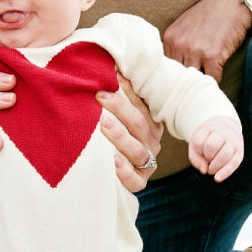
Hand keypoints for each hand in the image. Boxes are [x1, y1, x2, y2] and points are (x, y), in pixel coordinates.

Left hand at [98, 75, 162, 191]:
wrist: (116, 175)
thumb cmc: (114, 139)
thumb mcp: (117, 117)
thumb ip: (117, 98)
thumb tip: (109, 68)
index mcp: (150, 125)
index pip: (142, 106)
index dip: (128, 92)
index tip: (112, 77)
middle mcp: (151, 143)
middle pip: (139, 124)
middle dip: (120, 109)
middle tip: (100, 96)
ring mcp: (147, 164)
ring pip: (138, 151)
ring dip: (121, 136)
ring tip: (103, 124)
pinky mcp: (138, 182)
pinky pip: (135, 181)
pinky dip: (125, 172)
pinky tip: (113, 161)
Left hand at [162, 0, 250, 81]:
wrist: (235, 2)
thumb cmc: (212, 12)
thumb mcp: (185, 23)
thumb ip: (177, 42)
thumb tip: (173, 66)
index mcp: (170, 37)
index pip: (167, 66)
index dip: (177, 71)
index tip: (186, 73)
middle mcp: (180, 44)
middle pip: (179, 74)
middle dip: (188, 77)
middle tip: (196, 78)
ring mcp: (196, 50)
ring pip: (194, 78)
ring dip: (202, 79)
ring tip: (207, 76)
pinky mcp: (213, 55)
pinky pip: (212, 78)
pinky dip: (216, 79)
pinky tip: (219, 71)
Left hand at [188, 116, 243, 181]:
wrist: (226, 128)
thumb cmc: (208, 140)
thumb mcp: (196, 144)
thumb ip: (195, 158)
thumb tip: (204, 170)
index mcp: (209, 128)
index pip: (199, 142)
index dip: (197, 151)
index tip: (200, 151)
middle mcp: (223, 132)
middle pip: (212, 146)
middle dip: (207, 156)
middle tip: (207, 159)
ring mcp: (233, 141)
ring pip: (224, 155)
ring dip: (214, 166)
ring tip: (212, 167)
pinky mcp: (240, 152)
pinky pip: (234, 163)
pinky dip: (225, 172)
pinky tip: (218, 178)